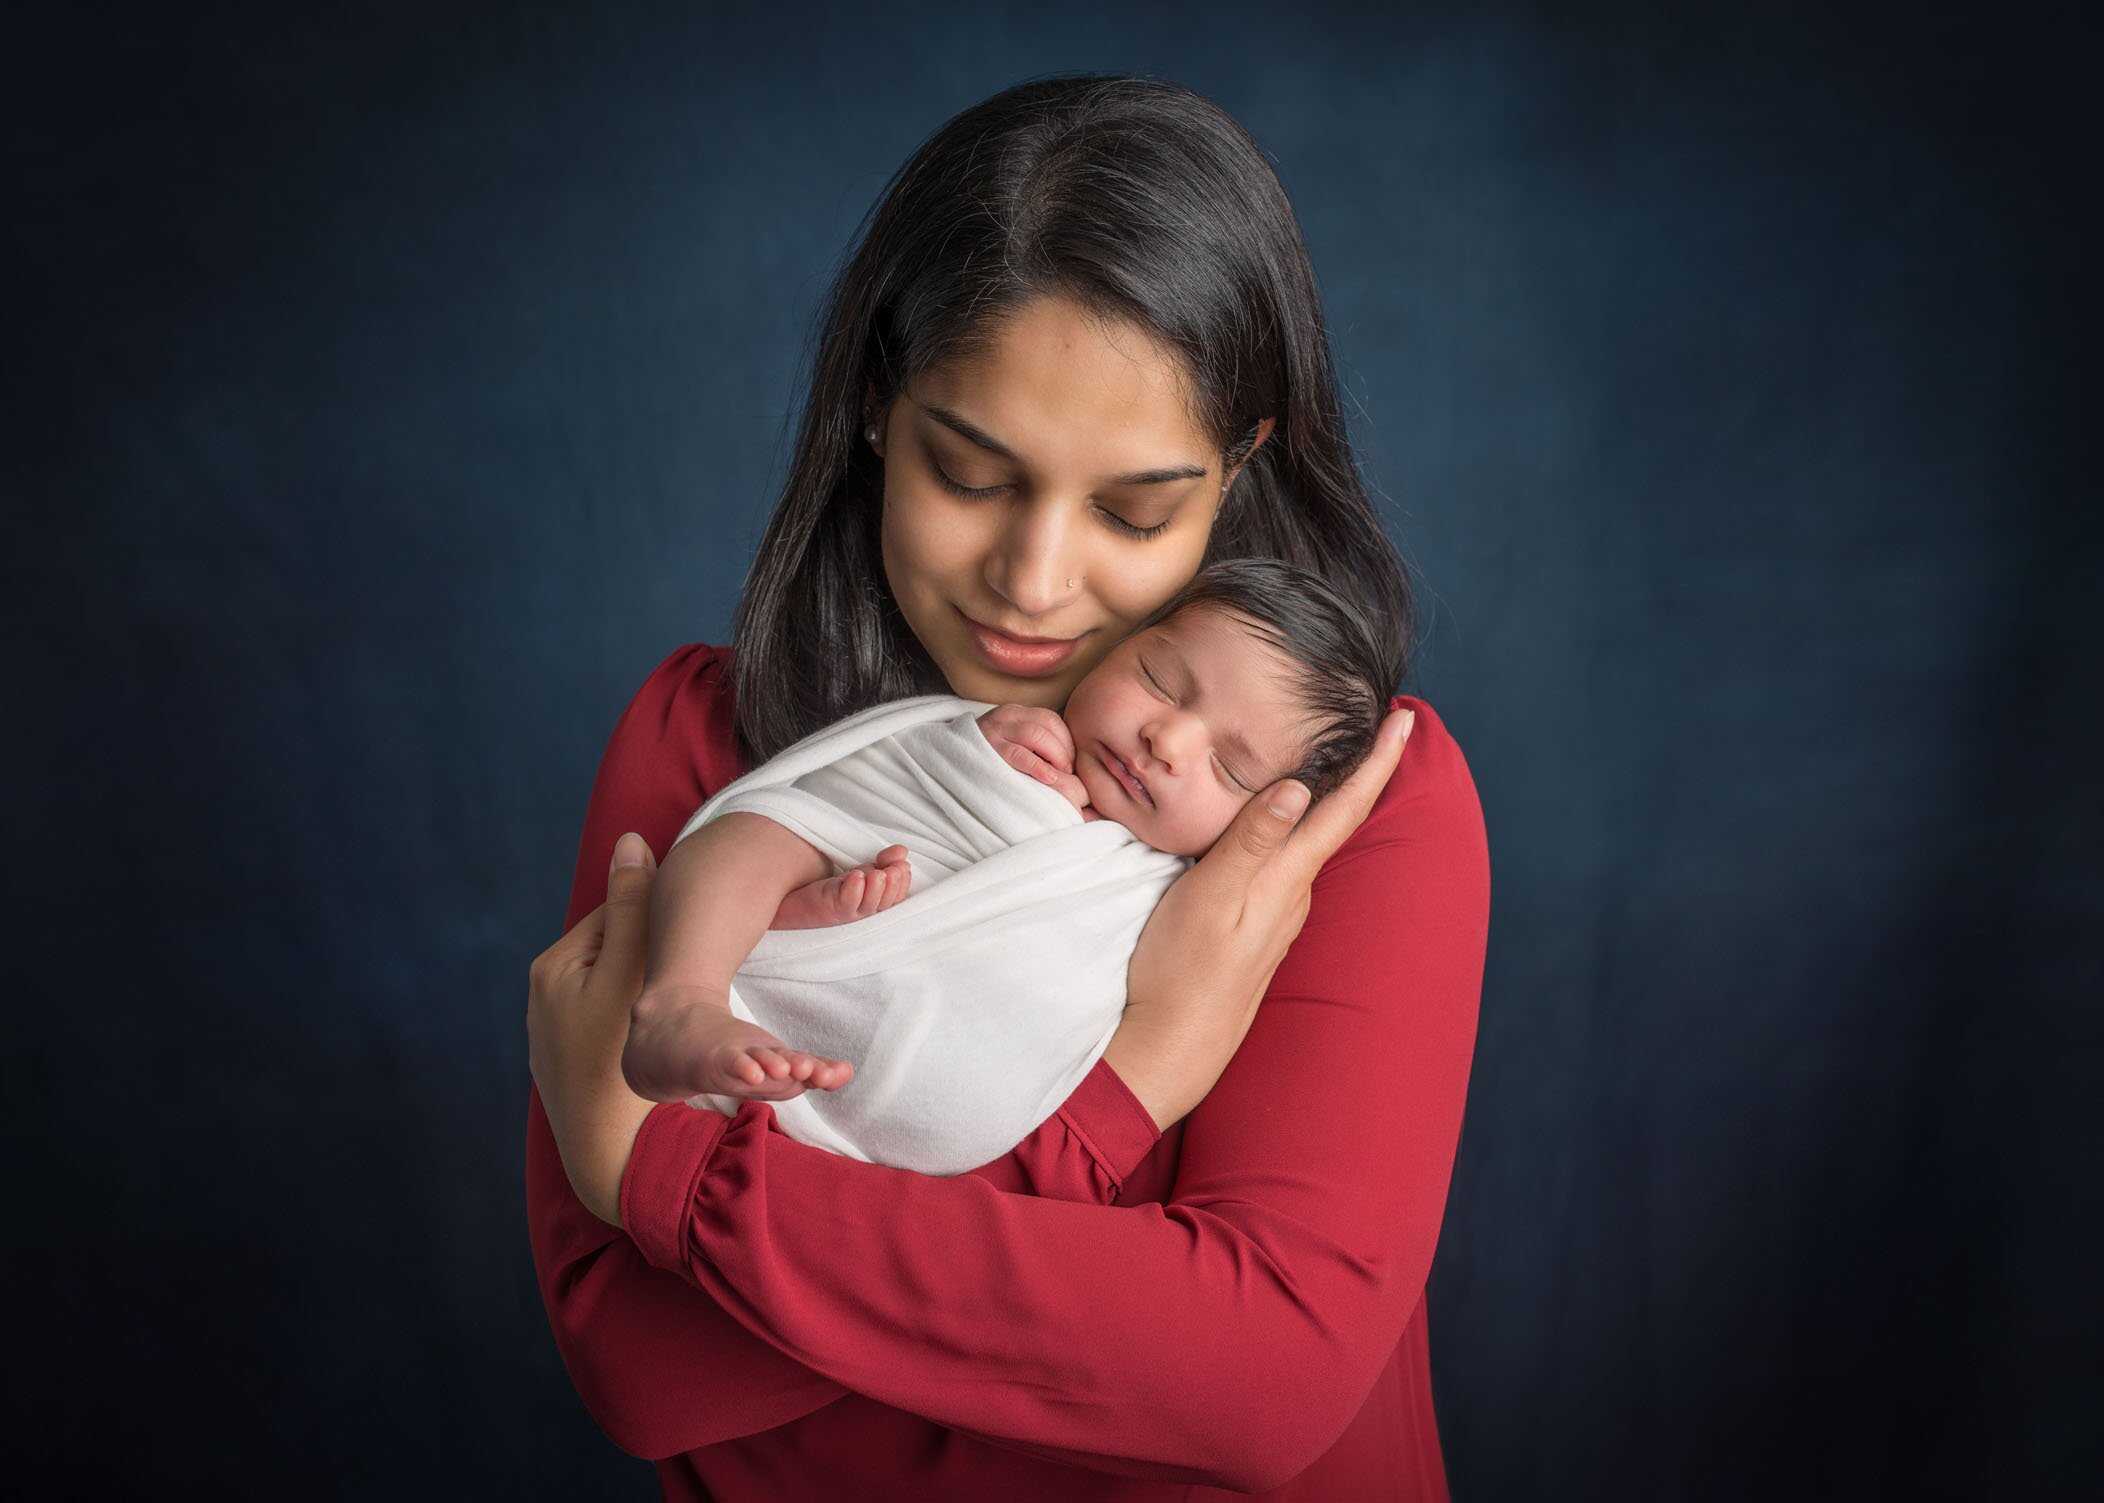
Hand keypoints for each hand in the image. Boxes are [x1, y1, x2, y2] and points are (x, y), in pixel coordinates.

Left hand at [527, 831, 661, 1226]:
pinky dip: (630, 1023)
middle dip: (646, 958)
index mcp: (554, 964)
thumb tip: (629, 839)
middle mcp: (543, 995)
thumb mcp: (630, 973)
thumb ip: (634, 907)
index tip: (689, 941)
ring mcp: (552, 1033)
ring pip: (610, 990)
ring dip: (641, 991)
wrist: (607, 1150)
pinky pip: (605, 1023)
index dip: (657, 923)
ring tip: (674, 1011)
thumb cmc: (620, 1059)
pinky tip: (653, 1041)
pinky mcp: (568, 1065)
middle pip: (611, 952)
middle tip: (687, 981)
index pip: (614, 915)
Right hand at [978, 703, 1088, 811]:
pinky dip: (1038, 766)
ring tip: (1062, 776)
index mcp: (1014, 713)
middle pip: (1047, 725)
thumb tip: (1068, 761)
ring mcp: (994, 731)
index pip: (1051, 718)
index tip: (1072, 761)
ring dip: (1056, 756)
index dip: (1067, 740)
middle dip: (1065, 750)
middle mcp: (1005, 717)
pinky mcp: (987, 749)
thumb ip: (1033, 744)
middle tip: (1070, 772)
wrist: (944, 761)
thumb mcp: (1009, 741)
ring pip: (1036, 735)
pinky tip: (1051, 779)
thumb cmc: (986, 759)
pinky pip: (1018, 754)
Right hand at [1104, 706, 1417, 1131]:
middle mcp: (1293, 893)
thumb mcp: (1211, 896)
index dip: (1379, 762)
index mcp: (1287, 878)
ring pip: (1312, 842)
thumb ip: (1251, 840)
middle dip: (1363, 771)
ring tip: (1337, 760)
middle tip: (1381, 726)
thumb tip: (1297, 787)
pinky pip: (1285, 864)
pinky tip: (1280, 825)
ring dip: (1330, 799)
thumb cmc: (1182, 969)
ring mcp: (1277, 914)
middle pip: (1338, 820)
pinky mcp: (1255, 927)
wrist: (1171, 1044)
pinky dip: (1295, 831)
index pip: (1344, 808)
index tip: (1407, 718)